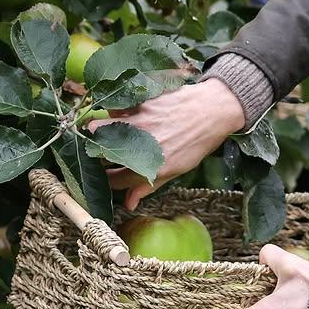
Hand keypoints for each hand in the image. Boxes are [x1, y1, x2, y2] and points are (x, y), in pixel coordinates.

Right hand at [89, 78, 244, 208]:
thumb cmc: (197, 142)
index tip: (106, 175)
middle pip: (98, 154)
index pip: (113, 180)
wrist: (213, 109)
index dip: (106, 180)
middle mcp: (140, 146)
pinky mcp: (140, 103)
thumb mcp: (176, 169)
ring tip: (102, 133)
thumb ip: (148, 186)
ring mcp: (138, 123)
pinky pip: (115, 107)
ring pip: (98, 128)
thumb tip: (128, 204)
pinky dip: (113, 112)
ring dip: (97, 132)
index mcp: (151, 169)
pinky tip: (119, 114)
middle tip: (99, 154)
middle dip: (95, 156)